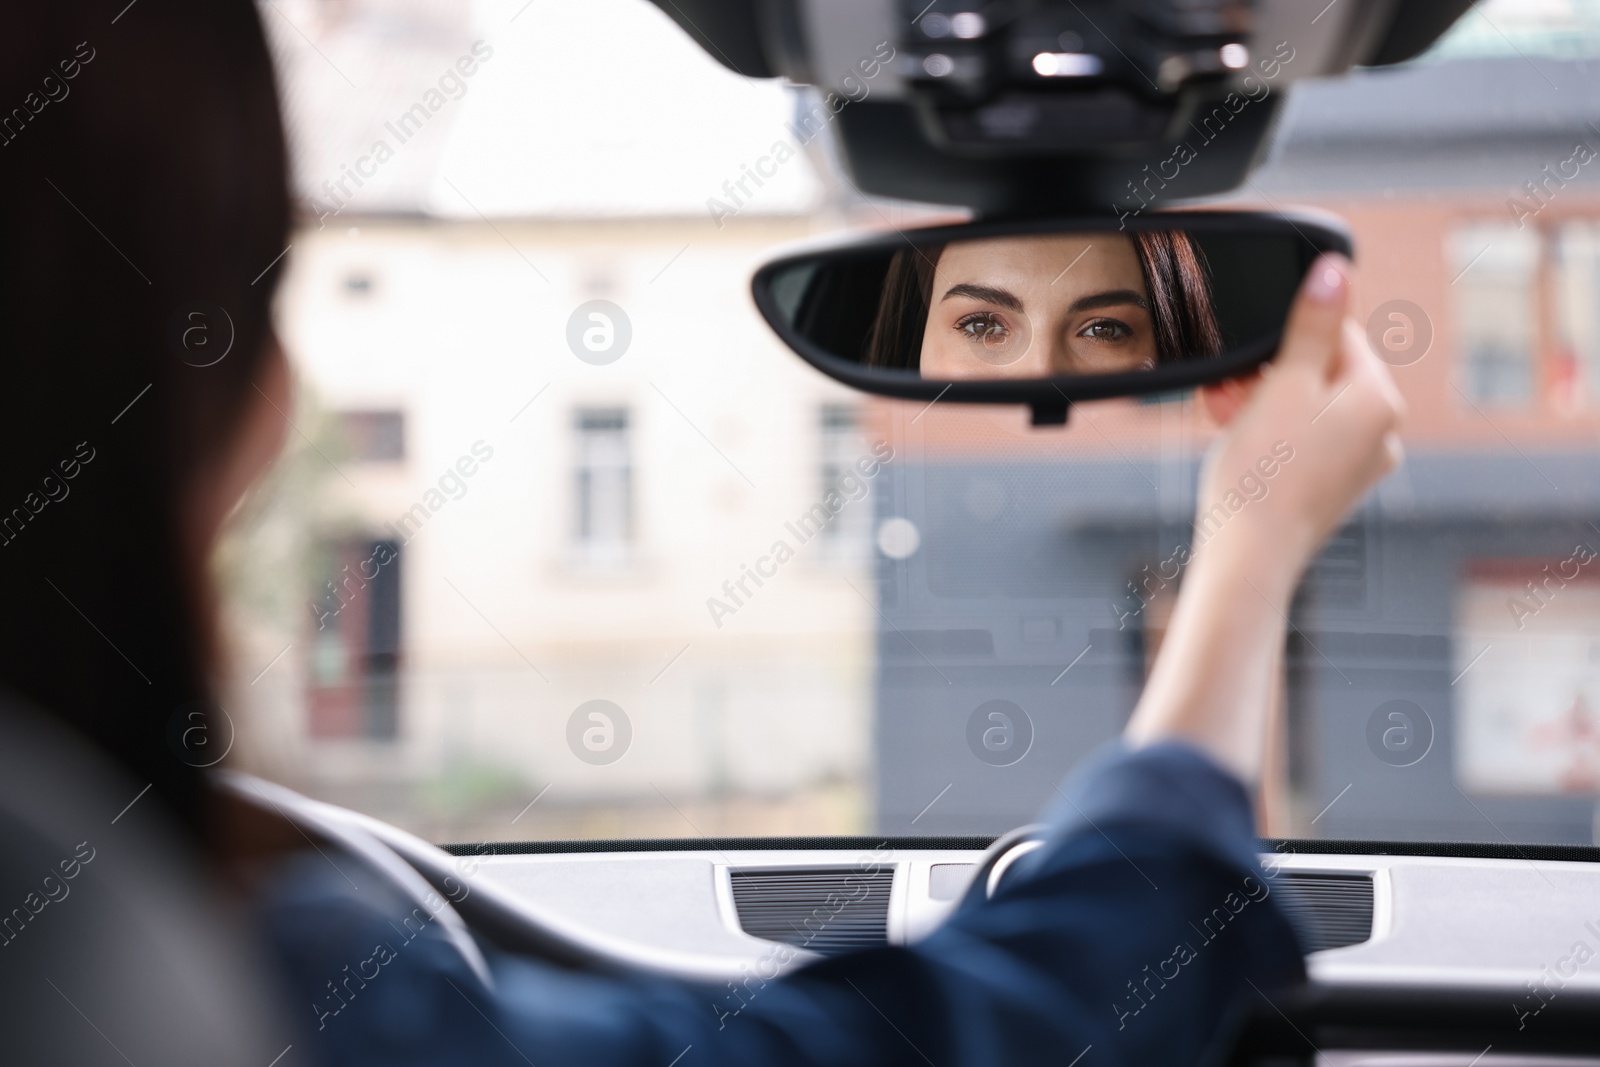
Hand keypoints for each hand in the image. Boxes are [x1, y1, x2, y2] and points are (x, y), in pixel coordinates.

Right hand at [1194, 254, 1403, 596]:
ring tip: (1226, 420)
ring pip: (1308, 408)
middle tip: (1227, 392)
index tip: (1245, 363)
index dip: (1283, 340)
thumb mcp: (1283, 384)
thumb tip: (1335, 271)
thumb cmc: (1263, 474)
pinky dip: (1272, 435)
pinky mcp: (1333, 489)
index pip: (1339, 334)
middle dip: (1268, 375)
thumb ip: (1312, 324)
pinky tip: (1240, 444)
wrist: (1248, 555)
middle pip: (1321, 373)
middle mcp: (1384, 432)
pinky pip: (1304, 442)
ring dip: (1263, 403)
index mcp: (1381, 399)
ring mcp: (1360, 465)